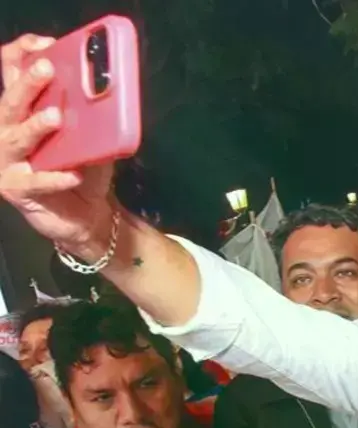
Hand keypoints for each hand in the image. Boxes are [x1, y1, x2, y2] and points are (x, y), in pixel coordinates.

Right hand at [0, 34, 115, 256]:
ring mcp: (8, 160)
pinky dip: (56, 177)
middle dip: (28, 84)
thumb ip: (91, 115)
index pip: (10, 73)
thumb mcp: (89, 136)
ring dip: (36, 126)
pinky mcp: (17, 189)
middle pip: (11, 102)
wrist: (86, 213)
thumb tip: (108, 90)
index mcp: (21, 111)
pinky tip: (73, 174)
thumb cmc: (82, 167)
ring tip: (55, 117)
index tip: (44, 45)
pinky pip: (36, 181)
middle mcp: (6, 131)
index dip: (22, 55)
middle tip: (46, 69)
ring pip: (17, 138)